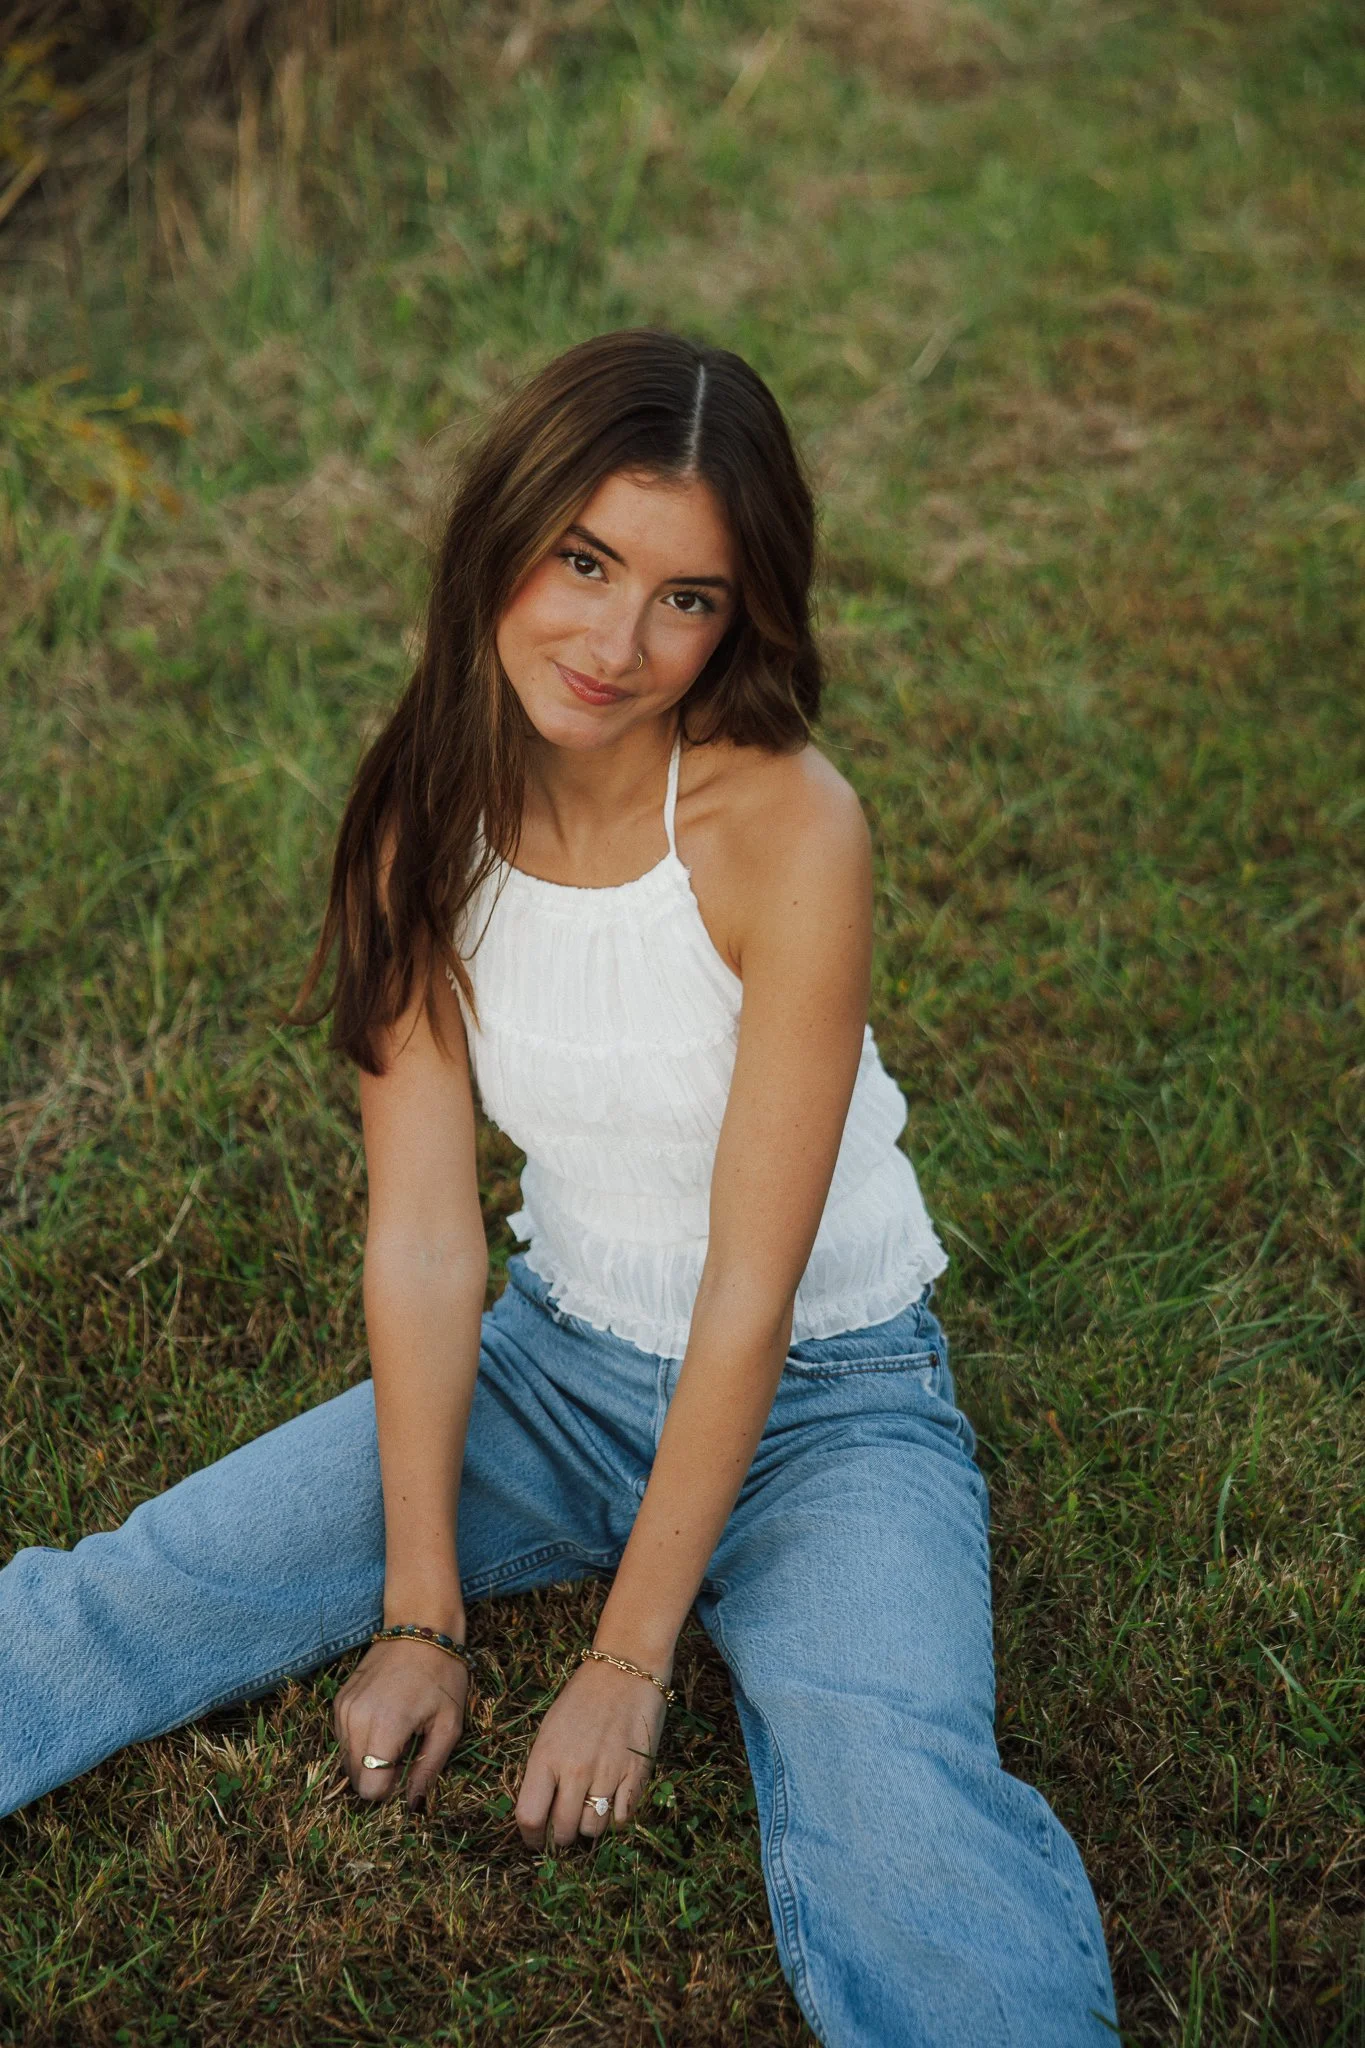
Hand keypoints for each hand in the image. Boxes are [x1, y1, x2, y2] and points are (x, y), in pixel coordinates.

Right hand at [334, 1637, 468, 1806]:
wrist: (420, 1626)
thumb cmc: (443, 1674)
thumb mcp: (449, 1725)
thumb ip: (428, 1769)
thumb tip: (414, 1807)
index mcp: (385, 1727)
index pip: (370, 1788)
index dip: (392, 1789)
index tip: (410, 1769)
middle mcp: (356, 1719)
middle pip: (356, 1779)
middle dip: (380, 1776)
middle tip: (407, 1751)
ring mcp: (343, 1709)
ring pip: (347, 1761)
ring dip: (370, 1759)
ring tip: (397, 1734)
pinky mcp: (338, 1701)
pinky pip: (343, 1740)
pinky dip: (361, 1742)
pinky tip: (384, 1723)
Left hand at [515, 1656, 667, 1850]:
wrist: (626, 1669)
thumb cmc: (582, 1697)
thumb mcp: (549, 1729)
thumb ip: (543, 1771)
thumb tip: (540, 1812)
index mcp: (547, 1756)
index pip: (529, 1817)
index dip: (530, 1838)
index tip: (535, 1841)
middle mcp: (575, 1769)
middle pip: (563, 1832)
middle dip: (561, 1838)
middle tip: (565, 1828)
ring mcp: (608, 1772)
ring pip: (594, 1830)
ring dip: (590, 1828)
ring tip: (590, 1811)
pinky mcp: (637, 1773)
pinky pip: (624, 1818)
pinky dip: (617, 1817)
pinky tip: (613, 1801)